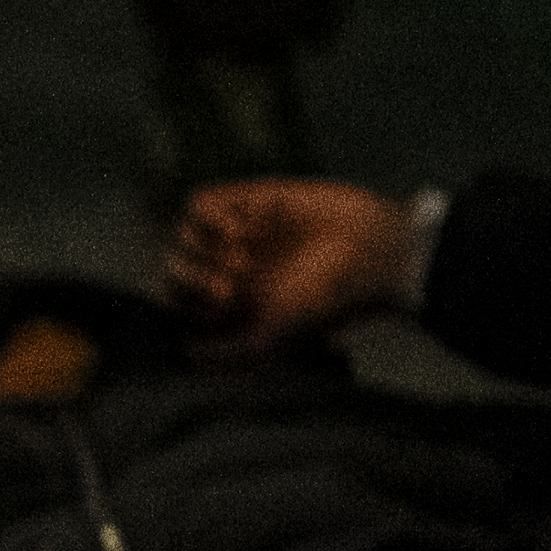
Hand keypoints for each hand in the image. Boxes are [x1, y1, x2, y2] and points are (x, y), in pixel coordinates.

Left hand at [166, 176, 417, 354]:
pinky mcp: (252, 199)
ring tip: (243, 255)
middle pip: (174, 268)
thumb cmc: (333, 296)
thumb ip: (233, 349)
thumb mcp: (279, 333)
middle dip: (191, 280)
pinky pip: (200, 203)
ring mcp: (238, 230)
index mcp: (231, 295)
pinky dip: (207, 218)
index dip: (187, 303)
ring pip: (182, 236)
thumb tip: (188, 351)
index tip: (223, 306)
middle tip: (230, 286)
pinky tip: (238, 230)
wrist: (376, 250)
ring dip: (200, 250)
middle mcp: (229, 262)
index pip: (178, 299)